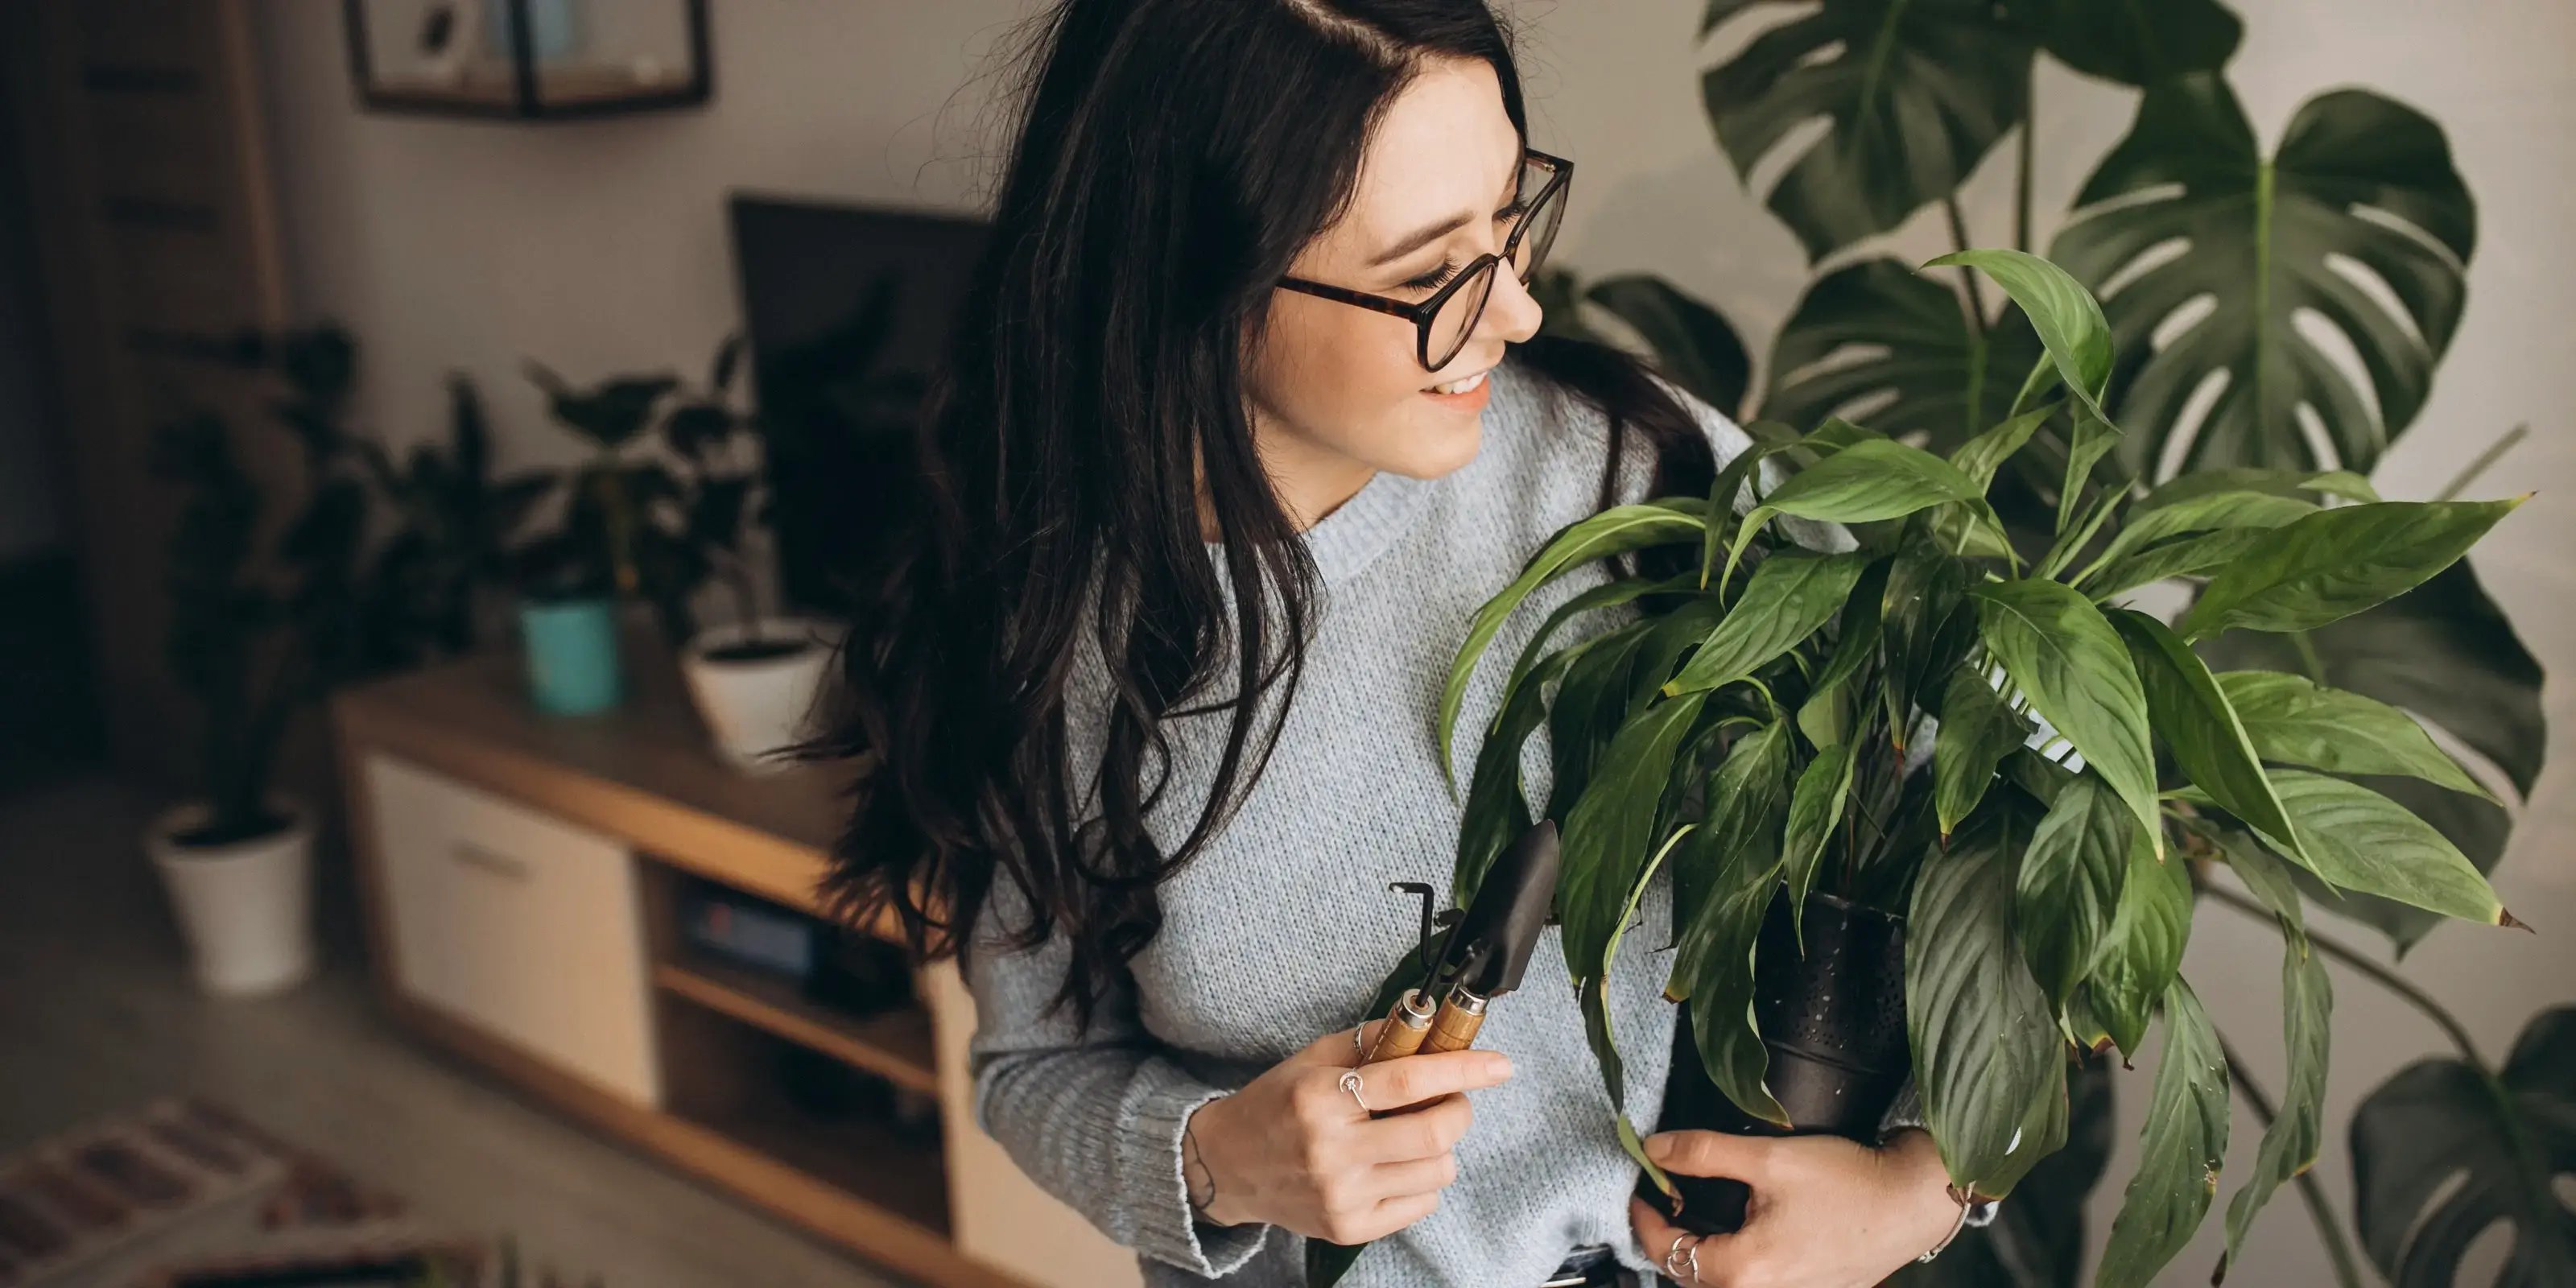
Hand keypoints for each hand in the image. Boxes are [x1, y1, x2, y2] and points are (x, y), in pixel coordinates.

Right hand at [1182, 1019, 1512, 1244]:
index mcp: (1321, 1098)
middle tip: (1451, 1101)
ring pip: (1437, 1171)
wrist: (1227, 1165)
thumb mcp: (1314, 1059)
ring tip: (1410, 1135)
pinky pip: (1422, 1204)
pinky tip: (1393, 1166)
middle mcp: (1331, 1150)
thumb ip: (1371, 1040)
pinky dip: (1422, 1181)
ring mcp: (1341, 1196)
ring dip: (1440, 1148)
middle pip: (1434, 1132)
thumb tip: (1427, 1019)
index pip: (1409, 1081)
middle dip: (1460, 1111)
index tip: (1499, 1065)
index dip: (1464, 1070)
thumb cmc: (1276, 1103)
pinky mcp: (1349, 1227)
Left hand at [1628, 1127, 1960, 1287]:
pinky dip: (1735, 1259)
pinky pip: (1755, 1281)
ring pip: (1722, 1282)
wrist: (1913, 1200)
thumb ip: (1704, 1153)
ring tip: (1695, 1211)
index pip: (1667, 1251)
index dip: (1645, 1218)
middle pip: (1692, 1275)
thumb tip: (1654, 1149)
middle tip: (1664, 1197)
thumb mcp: (1768, 1158)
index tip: (1639, 1189)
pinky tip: (1740, 1229)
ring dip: (1702, 1251)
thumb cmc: (1848, 1182)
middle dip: (1671, 1237)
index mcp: (1744, 1270)